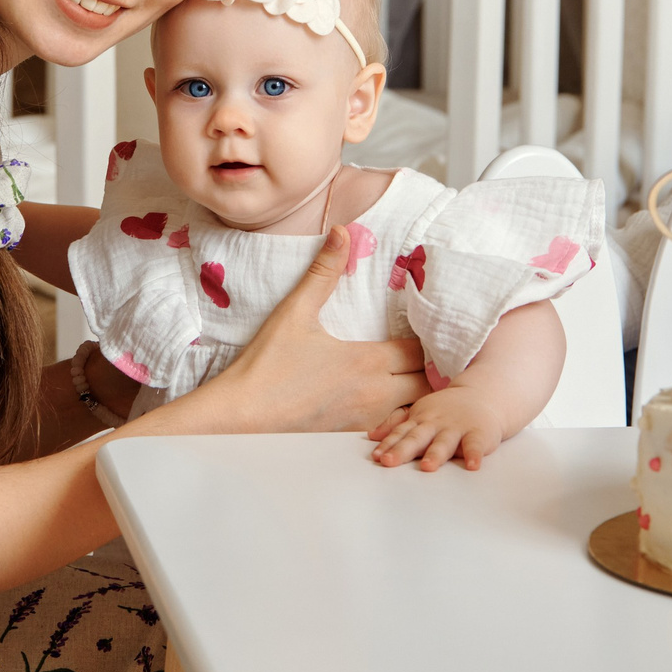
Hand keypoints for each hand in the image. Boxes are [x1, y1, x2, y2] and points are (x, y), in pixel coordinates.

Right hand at [177, 227, 424, 436]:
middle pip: (427, 383)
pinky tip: (385, 407)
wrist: (240, 417)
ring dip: (418, 396)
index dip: (426, 339)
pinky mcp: (353, 439)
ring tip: (411, 380)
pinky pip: (393, 431)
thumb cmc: (267, 365)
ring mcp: (367, 422)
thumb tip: (343, 232)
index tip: (423, 329)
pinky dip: (399, 420)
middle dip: (430, 369)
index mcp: (368, 361)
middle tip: (423, 354)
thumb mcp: (294, 312)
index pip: (420, 350)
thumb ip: (323, 272)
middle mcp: (376, 395)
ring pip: (414, 410)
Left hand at [367, 386, 506, 470]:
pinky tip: (472, 465)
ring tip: (427, 467)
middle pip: (417, 438)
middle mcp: (436, 424)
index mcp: (420, 420)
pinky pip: (476, 445)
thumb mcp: (420, 413)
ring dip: (435, 454)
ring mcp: (457, 428)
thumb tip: (372, 436)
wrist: (483, 395)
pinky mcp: (479, 433)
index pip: (401, 433)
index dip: (388, 445)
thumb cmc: (447, 411)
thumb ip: (397, 425)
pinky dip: (474, 454)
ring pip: (444, 442)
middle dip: (403, 450)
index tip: (376, 457)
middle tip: (389, 462)